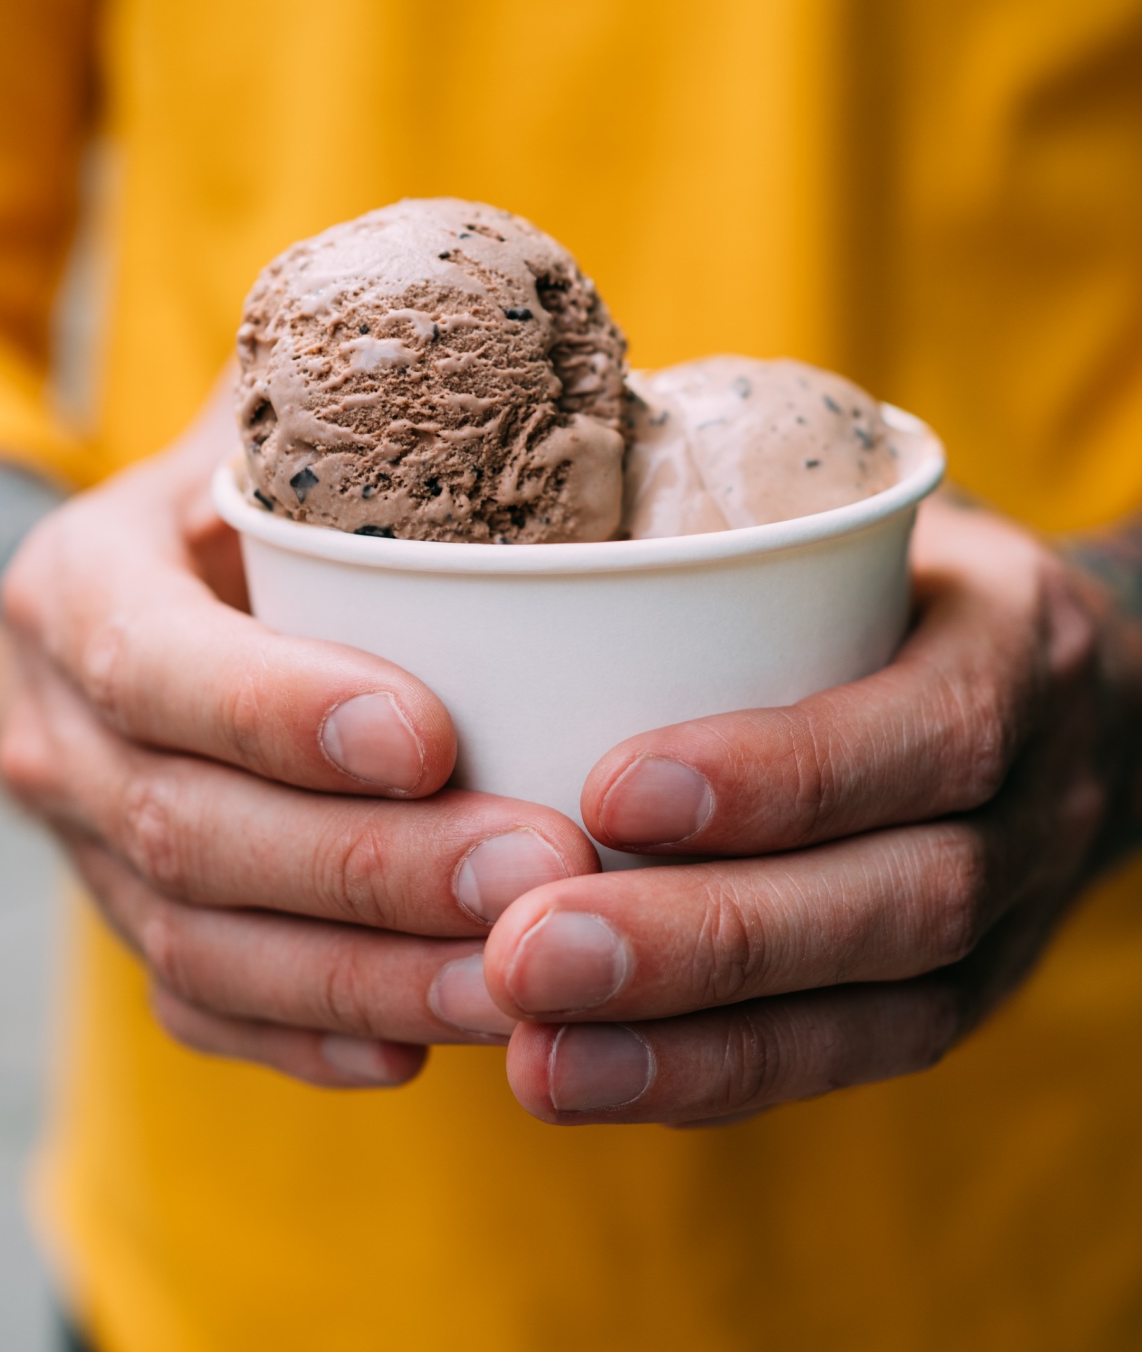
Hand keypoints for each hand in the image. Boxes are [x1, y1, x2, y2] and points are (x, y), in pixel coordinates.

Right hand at [0, 413, 597, 1087]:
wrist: (130, 618)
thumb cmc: (238, 510)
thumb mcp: (267, 432)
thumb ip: (357, 409)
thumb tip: (541, 364)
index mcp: (85, 587)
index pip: (157, 661)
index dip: (280, 709)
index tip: (433, 736)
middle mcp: (61, 729)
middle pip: (190, 827)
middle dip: (367, 864)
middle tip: (536, 867)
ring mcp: (88, 848)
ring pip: (205, 943)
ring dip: (366, 975)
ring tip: (517, 981)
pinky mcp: (139, 925)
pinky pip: (207, 1008)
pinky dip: (311, 1039)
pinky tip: (423, 1047)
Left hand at [482, 497, 1141, 1125]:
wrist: (1064, 690)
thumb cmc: (906, 580)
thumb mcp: (863, 516)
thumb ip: (741, 525)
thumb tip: (526, 511)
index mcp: (1016, 652)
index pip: (927, 729)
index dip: (780, 775)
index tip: (607, 792)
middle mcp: (1039, 799)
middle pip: (901, 900)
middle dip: (707, 940)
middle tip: (525, 953)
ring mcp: (1014, 918)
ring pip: (878, 1012)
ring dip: (697, 1046)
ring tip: (538, 1058)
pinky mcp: (956, 994)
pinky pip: (853, 1058)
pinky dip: (718, 1078)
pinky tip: (590, 1078)